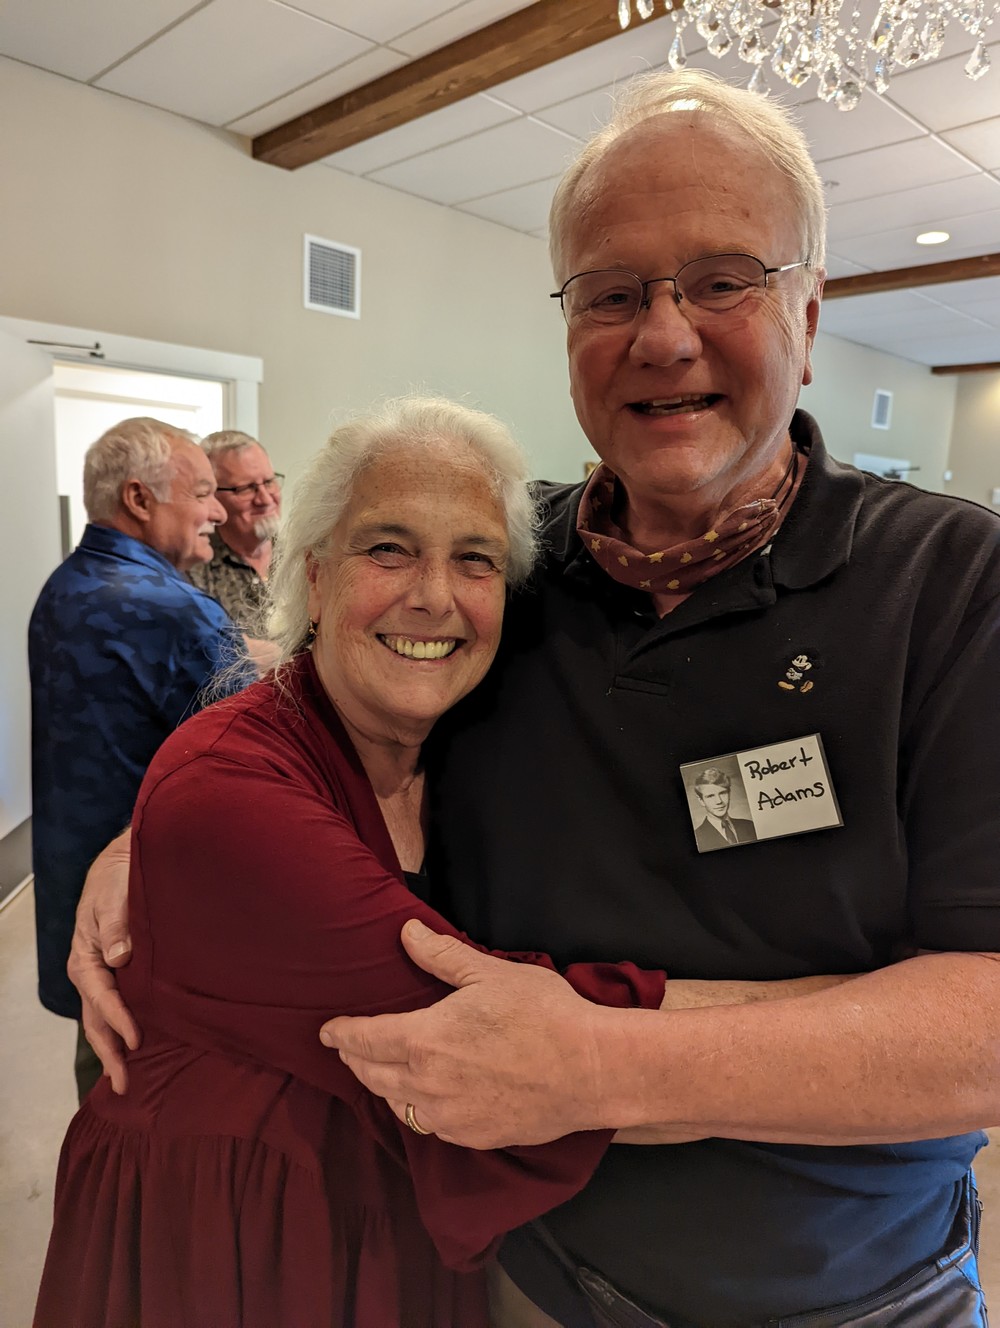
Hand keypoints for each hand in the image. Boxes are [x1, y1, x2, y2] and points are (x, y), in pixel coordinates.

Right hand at [67, 829, 140, 1093]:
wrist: (119, 866)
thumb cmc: (116, 881)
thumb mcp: (114, 897)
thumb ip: (117, 926)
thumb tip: (120, 957)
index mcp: (86, 959)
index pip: (102, 998)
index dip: (119, 1021)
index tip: (137, 1041)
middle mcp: (90, 973)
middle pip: (97, 1020)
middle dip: (109, 1053)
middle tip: (123, 1084)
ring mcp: (102, 976)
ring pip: (103, 1019)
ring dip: (114, 1048)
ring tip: (126, 1079)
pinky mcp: (116, 974)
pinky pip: (116, 1007)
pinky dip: (122, 1029)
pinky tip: (136, 1047)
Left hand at [321, 919, 612, 1148]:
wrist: (590, 1070)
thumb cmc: (543, 1014)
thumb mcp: (489, 973)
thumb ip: (441, 956)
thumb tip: (406, 933)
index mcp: (425, 1040)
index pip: (364, 1040)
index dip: (341, 1035)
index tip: (327, 1031)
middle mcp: (427, 1085)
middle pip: (373, 1076)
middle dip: (355, 1061)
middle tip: (347, 1050)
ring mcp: (450, 1117)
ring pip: (398, 1104)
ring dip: (383, 1086)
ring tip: (381, 1072)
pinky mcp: (474, 1137)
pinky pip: (430, 1125)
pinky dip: (416, 1109)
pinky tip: (423, 1099)